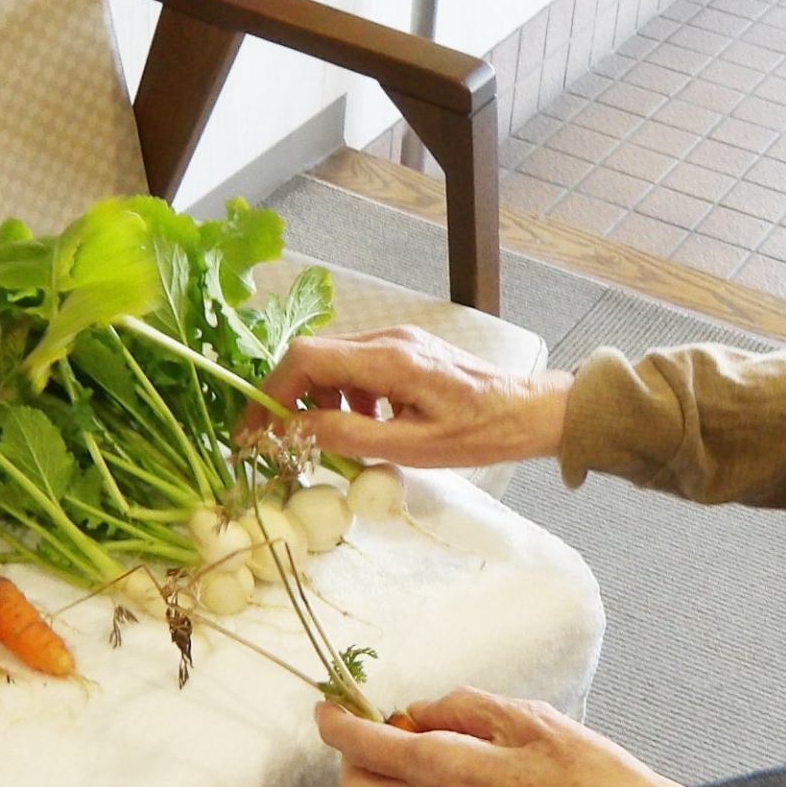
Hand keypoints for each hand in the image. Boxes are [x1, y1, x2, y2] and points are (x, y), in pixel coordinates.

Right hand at [244, 327, 573, 468]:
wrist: (530, 412)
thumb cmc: (480, 434)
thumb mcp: (412, 447)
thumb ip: (349, 436)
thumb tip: (293, 431)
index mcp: (389, 359)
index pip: (306, 358)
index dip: (271, 392)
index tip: (255, 430)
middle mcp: (388, 339)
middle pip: (314, 357)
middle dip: (291, 399)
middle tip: (285, 442)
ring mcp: (398, 340)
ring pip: (333, 362)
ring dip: (321, 400)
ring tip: (338, 437)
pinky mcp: (406, 350)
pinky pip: (357, 366)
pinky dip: (347, 395)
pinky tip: (369, 422)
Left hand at [316, 688, 698, 786]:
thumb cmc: (590, 773)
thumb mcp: (529, 716)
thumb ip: (463, 709)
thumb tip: (420, 711)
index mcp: (452, 771)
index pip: (366, 748)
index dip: (337, 726)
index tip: (330, 711)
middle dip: (357, 763)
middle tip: (386, 738)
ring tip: (439, 769)